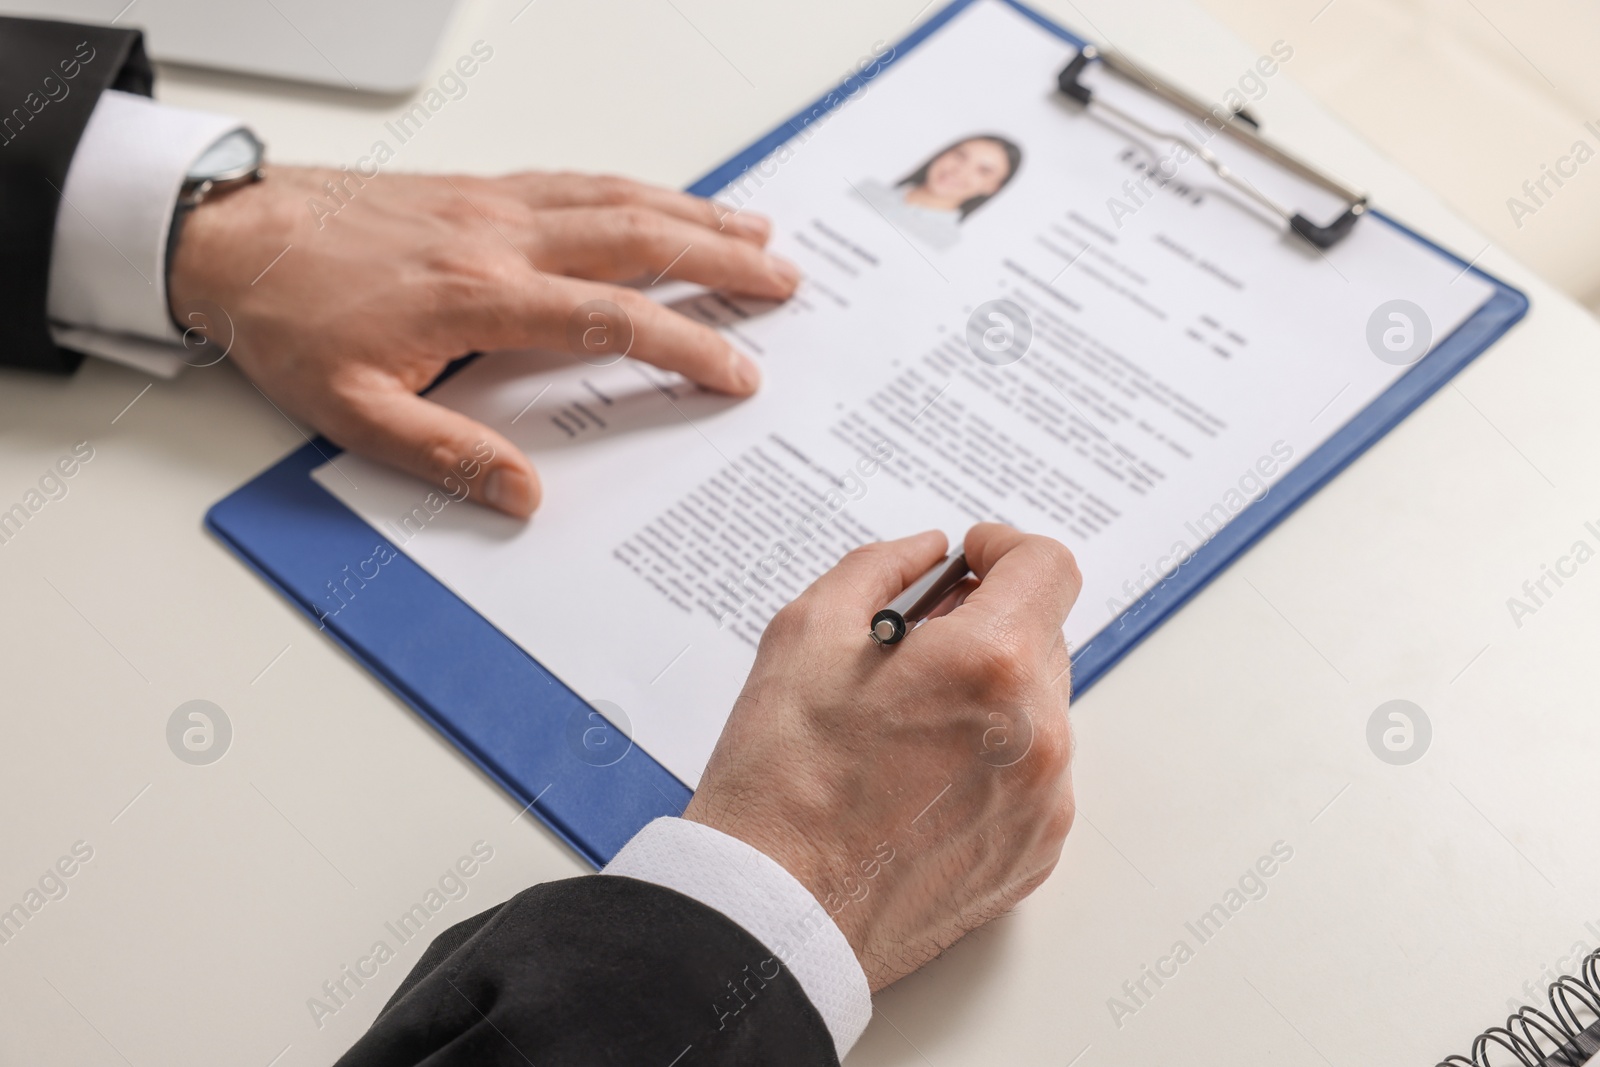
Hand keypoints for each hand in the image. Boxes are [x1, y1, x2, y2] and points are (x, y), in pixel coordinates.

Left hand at [168, 167, 797, 516]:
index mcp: (479, 297)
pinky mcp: (480, 190)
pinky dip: (638, 189)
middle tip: (784, 282)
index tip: (735, 372)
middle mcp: (500, 238)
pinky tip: (665, 201)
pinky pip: (579, 180)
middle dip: (721, 260)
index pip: (612, 318)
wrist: (233, 239)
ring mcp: (494, 205)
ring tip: (756, 231)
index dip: (686, 345)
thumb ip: (445, 455)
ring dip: (694, 214)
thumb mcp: (353, 413)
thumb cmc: (292, 322)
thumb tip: (524, 496)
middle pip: (638, 239)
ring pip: (618, 198)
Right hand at [684, 523, 1080, 990]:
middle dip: (985, 625)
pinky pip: (1031, 776)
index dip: (1004, 549)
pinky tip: (920, 777)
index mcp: (989, 666)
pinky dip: (990, 760)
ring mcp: (1043, 800)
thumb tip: (927, 554)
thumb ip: (880, 569)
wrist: (774, 911)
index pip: (1047, 567)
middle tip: (913, 648)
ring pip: (1037, 709)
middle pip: (1042, 636)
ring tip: (908, 724)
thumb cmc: (781, 780)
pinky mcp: (1034, 851)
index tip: (971, 562)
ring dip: (988, 696)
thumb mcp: (806, 633)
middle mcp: (1036, 733)